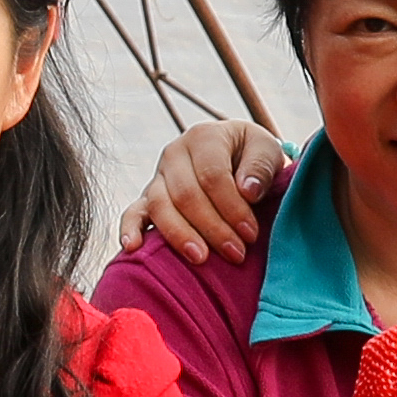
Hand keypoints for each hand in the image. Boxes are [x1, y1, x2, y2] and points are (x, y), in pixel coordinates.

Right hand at [135, 117, 288, 264]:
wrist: (236, 157)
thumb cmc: (253, 157)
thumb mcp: (267, 151)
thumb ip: (261, 167)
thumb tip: (248, 192)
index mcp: (204, 137)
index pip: (212, 175)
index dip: (232, 207)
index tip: (251, 234)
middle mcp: (174, 153)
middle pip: (186, 194)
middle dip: (212, 227)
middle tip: (236, 254)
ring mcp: (157, 176)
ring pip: (159, 206)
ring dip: (179, 235)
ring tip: (200, 259)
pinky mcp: (147, 198)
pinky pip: (133, 212)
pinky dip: (130, 229)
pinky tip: (133, 247)